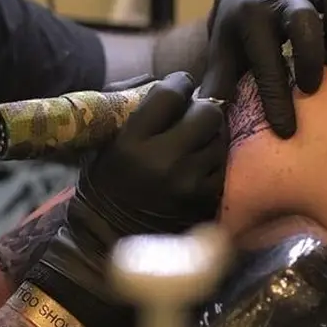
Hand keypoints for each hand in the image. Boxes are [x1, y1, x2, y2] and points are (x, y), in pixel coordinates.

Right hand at [28, 72, 226, 326]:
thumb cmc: (104, 189)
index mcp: (133, 143)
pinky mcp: (205, 201)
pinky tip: (197, 164)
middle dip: (202, 108)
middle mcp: (164, 161)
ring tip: (193, 142)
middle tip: (192, 113)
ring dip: (209, 135)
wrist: (109, 244)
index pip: (171, 94)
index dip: (179, 83)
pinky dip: (213, 161)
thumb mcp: (109, 147)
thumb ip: (139, 116)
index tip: (180, 84)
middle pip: (207, 112)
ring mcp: (189, 183)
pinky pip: (222, 167)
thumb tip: (170, 85)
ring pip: (220, 138)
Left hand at [201, 0, 326, 137]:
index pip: (265, 61)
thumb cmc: (238, 28)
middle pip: (304, 21)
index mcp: (250, 17)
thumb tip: (210, 120)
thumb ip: (219, 84)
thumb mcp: (223, 51)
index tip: (287, 130)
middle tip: (310, 86)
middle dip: (310, 59)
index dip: (277, 99)